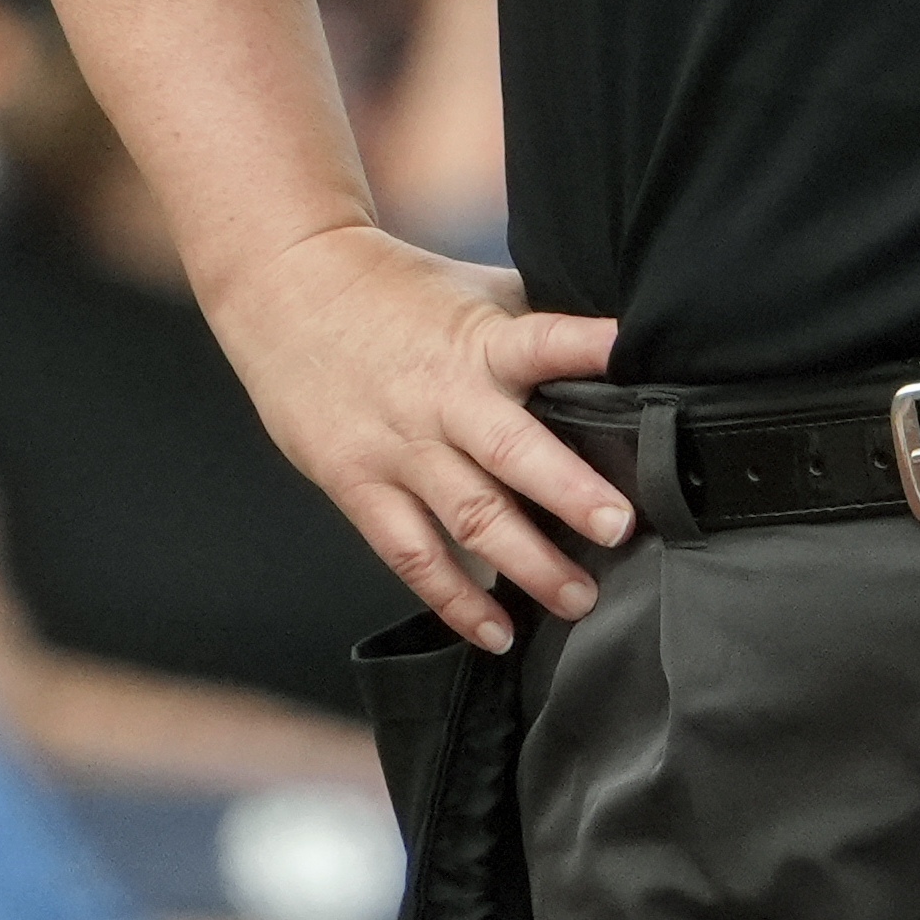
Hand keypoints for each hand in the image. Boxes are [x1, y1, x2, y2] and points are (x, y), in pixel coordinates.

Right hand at [207, 222, 630, 650]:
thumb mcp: (476, 291)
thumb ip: (537, 328)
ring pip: (467, 515)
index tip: (633, 358)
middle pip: (511, 450)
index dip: (588, 349)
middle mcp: (442, 397)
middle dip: (570, 493)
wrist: (286, 288)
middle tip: (621, 529)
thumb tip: (626, 355)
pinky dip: (454, 597)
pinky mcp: (356, 483)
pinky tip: (495, 631)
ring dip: (526, 564)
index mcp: (480, 341)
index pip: (542, 341)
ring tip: (579, 601)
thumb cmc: (399, 292)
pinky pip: (410, 552)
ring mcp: (398, 447)